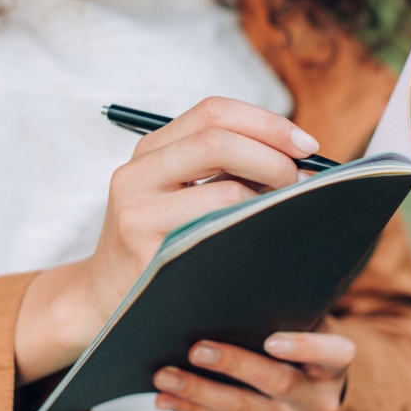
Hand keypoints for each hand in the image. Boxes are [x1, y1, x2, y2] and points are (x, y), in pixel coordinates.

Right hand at [84, 97, 319, 325]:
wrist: (104, 298)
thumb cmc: (159, 244)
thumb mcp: (174, 193)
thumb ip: (221, 166)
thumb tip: (298, 154)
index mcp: (149, 151)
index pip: (213, 112)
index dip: (266, 122)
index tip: (306, 145)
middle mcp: (136, 174)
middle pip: (217, 139)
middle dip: (274, 155)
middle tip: (303, 181)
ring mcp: (138, 213)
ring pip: (226, 189)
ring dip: (271, 198)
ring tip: (286, 214)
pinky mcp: (148, 252)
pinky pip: (220, 232)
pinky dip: (254, 229)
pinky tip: (264, 239)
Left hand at [152, 332, 354, 410]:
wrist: (315, 406)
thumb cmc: (298, 351)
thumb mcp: (305, 333)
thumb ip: (283, 316)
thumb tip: (228, 288)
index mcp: (333, 366)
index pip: (332, 354)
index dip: (305, 347)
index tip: (272, 340)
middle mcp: (318, 400)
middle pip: (277, 383)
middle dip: (234, 365)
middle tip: (196, 350)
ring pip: (244, 410)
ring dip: (200, 392)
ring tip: (165, 376)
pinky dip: (192, 410)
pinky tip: (165, 399)